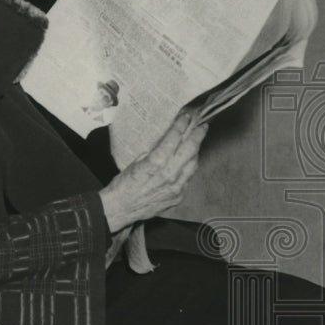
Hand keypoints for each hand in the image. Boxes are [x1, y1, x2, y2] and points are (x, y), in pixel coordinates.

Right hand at [99, 111, 207, 232]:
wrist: (121, 208)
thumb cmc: (123, 185)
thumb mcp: (135, 162)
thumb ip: (153, 153)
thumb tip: (164, 143)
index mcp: (157, 161)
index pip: (175, 137)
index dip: (182, 124)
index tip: (186, 116)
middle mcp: (170, 173)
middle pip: (191, 149)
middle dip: (198, 135)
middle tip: (203, 126)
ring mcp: (176, 186)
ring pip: (193, 164)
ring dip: (195, 152)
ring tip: (195, 144)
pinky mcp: (178, 196)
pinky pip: (187, 179)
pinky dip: (187, 169)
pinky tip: (185, 164)